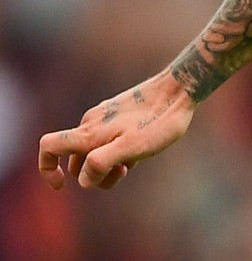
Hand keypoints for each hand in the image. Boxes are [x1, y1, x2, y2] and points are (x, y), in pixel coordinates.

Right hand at [38, 71, 196, 189]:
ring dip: (109, 163)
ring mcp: (105, 116)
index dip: (46, 169)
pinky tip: (143, 148)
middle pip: (76, 158)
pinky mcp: (120, 113)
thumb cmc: (158, 121)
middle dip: (93, 173)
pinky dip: (120, 151)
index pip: (48, 147)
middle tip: (124, 170)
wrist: (180, 89)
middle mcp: (91, 122)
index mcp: (88, 132)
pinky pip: (110, 139)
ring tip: (136, 159)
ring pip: (95, 150)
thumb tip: (83, 179)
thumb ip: (100, 163)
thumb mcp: (130, 148)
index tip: (62, 185)